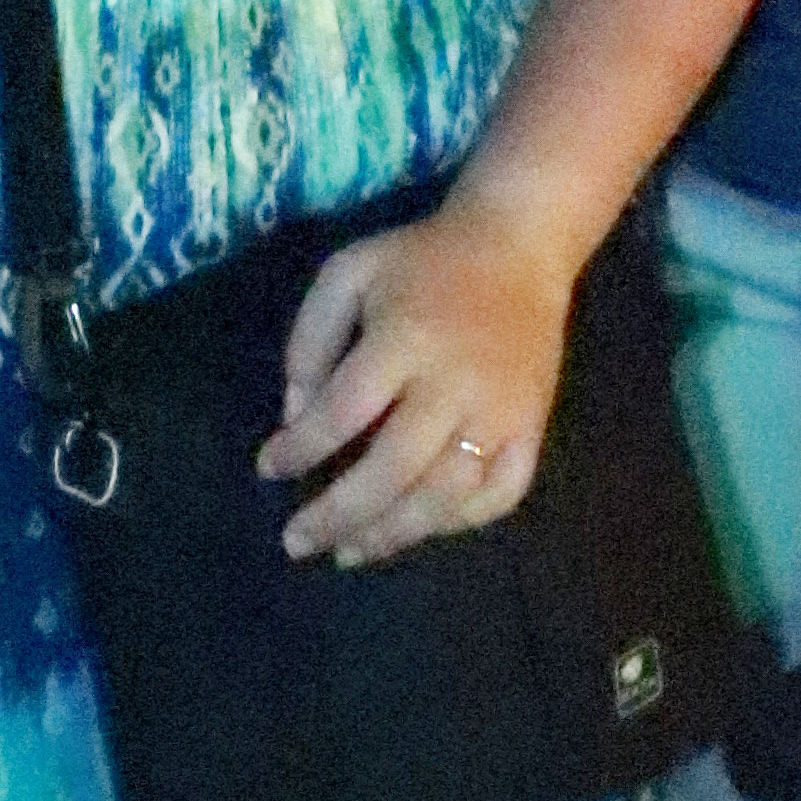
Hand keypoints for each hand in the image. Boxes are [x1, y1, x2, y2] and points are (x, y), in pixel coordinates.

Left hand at [257, 190, 572, 565]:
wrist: (518, 246)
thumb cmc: (421, 260)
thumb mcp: (350, 272)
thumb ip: (312, 339)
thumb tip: (294, 417)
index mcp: (406, 337)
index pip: (343, 411)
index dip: (300, 448)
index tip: (267, 469)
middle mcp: (455, 385)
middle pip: (392, 470)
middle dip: (338, 514)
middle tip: (296, 542)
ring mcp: (501, 414)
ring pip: (444, 497)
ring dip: (391, 534)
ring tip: (347, 553)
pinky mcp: (533, 430)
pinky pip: (498, 496)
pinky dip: (456, 523)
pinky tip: (418, 528)